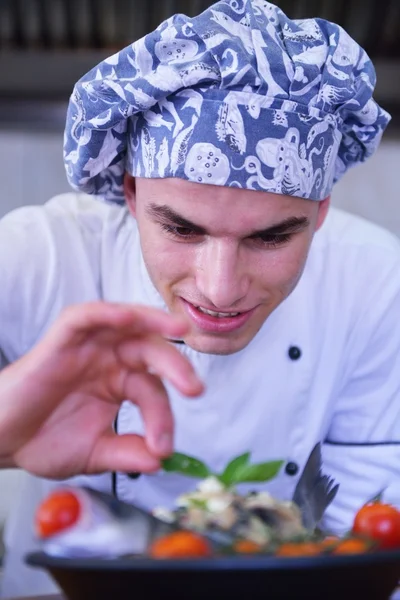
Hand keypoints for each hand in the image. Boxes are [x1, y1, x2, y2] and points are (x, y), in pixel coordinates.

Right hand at [0, 302, 202, 478]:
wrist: (1, 441)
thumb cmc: (42, 440)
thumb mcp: (95, 453)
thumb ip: (127, 453)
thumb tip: (159, 460)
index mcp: (120, 382)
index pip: (152, 390)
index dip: (163, 417)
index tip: (163, 447)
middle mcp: (109, 359)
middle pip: (151, 350)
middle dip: (177, 366)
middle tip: (195, 389)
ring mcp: (88, 347)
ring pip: (127, 322)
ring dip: (153, 320)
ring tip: (178, 328)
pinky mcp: (63, 339)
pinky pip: (87, 317)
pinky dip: (108, 313)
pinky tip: (128, 318)